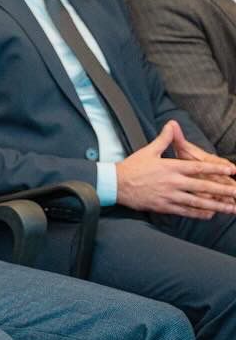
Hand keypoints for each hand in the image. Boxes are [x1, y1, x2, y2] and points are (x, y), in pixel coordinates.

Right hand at [115, 120, 235, 217]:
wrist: (115, 184)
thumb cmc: (132, 167)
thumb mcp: (148, 150)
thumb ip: (164, 139)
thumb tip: (172, 124)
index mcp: (171, 167)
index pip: (198, 167)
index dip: (216, 169)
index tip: (231, 170)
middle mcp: (173, 182)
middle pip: (203, 186)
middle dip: (223, 190)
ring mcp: (169, 196)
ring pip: (197, 202)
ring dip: (216, 205)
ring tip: (230, 208)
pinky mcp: (164, 206)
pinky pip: (185, 211)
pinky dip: (199, 214)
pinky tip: (210, 215)